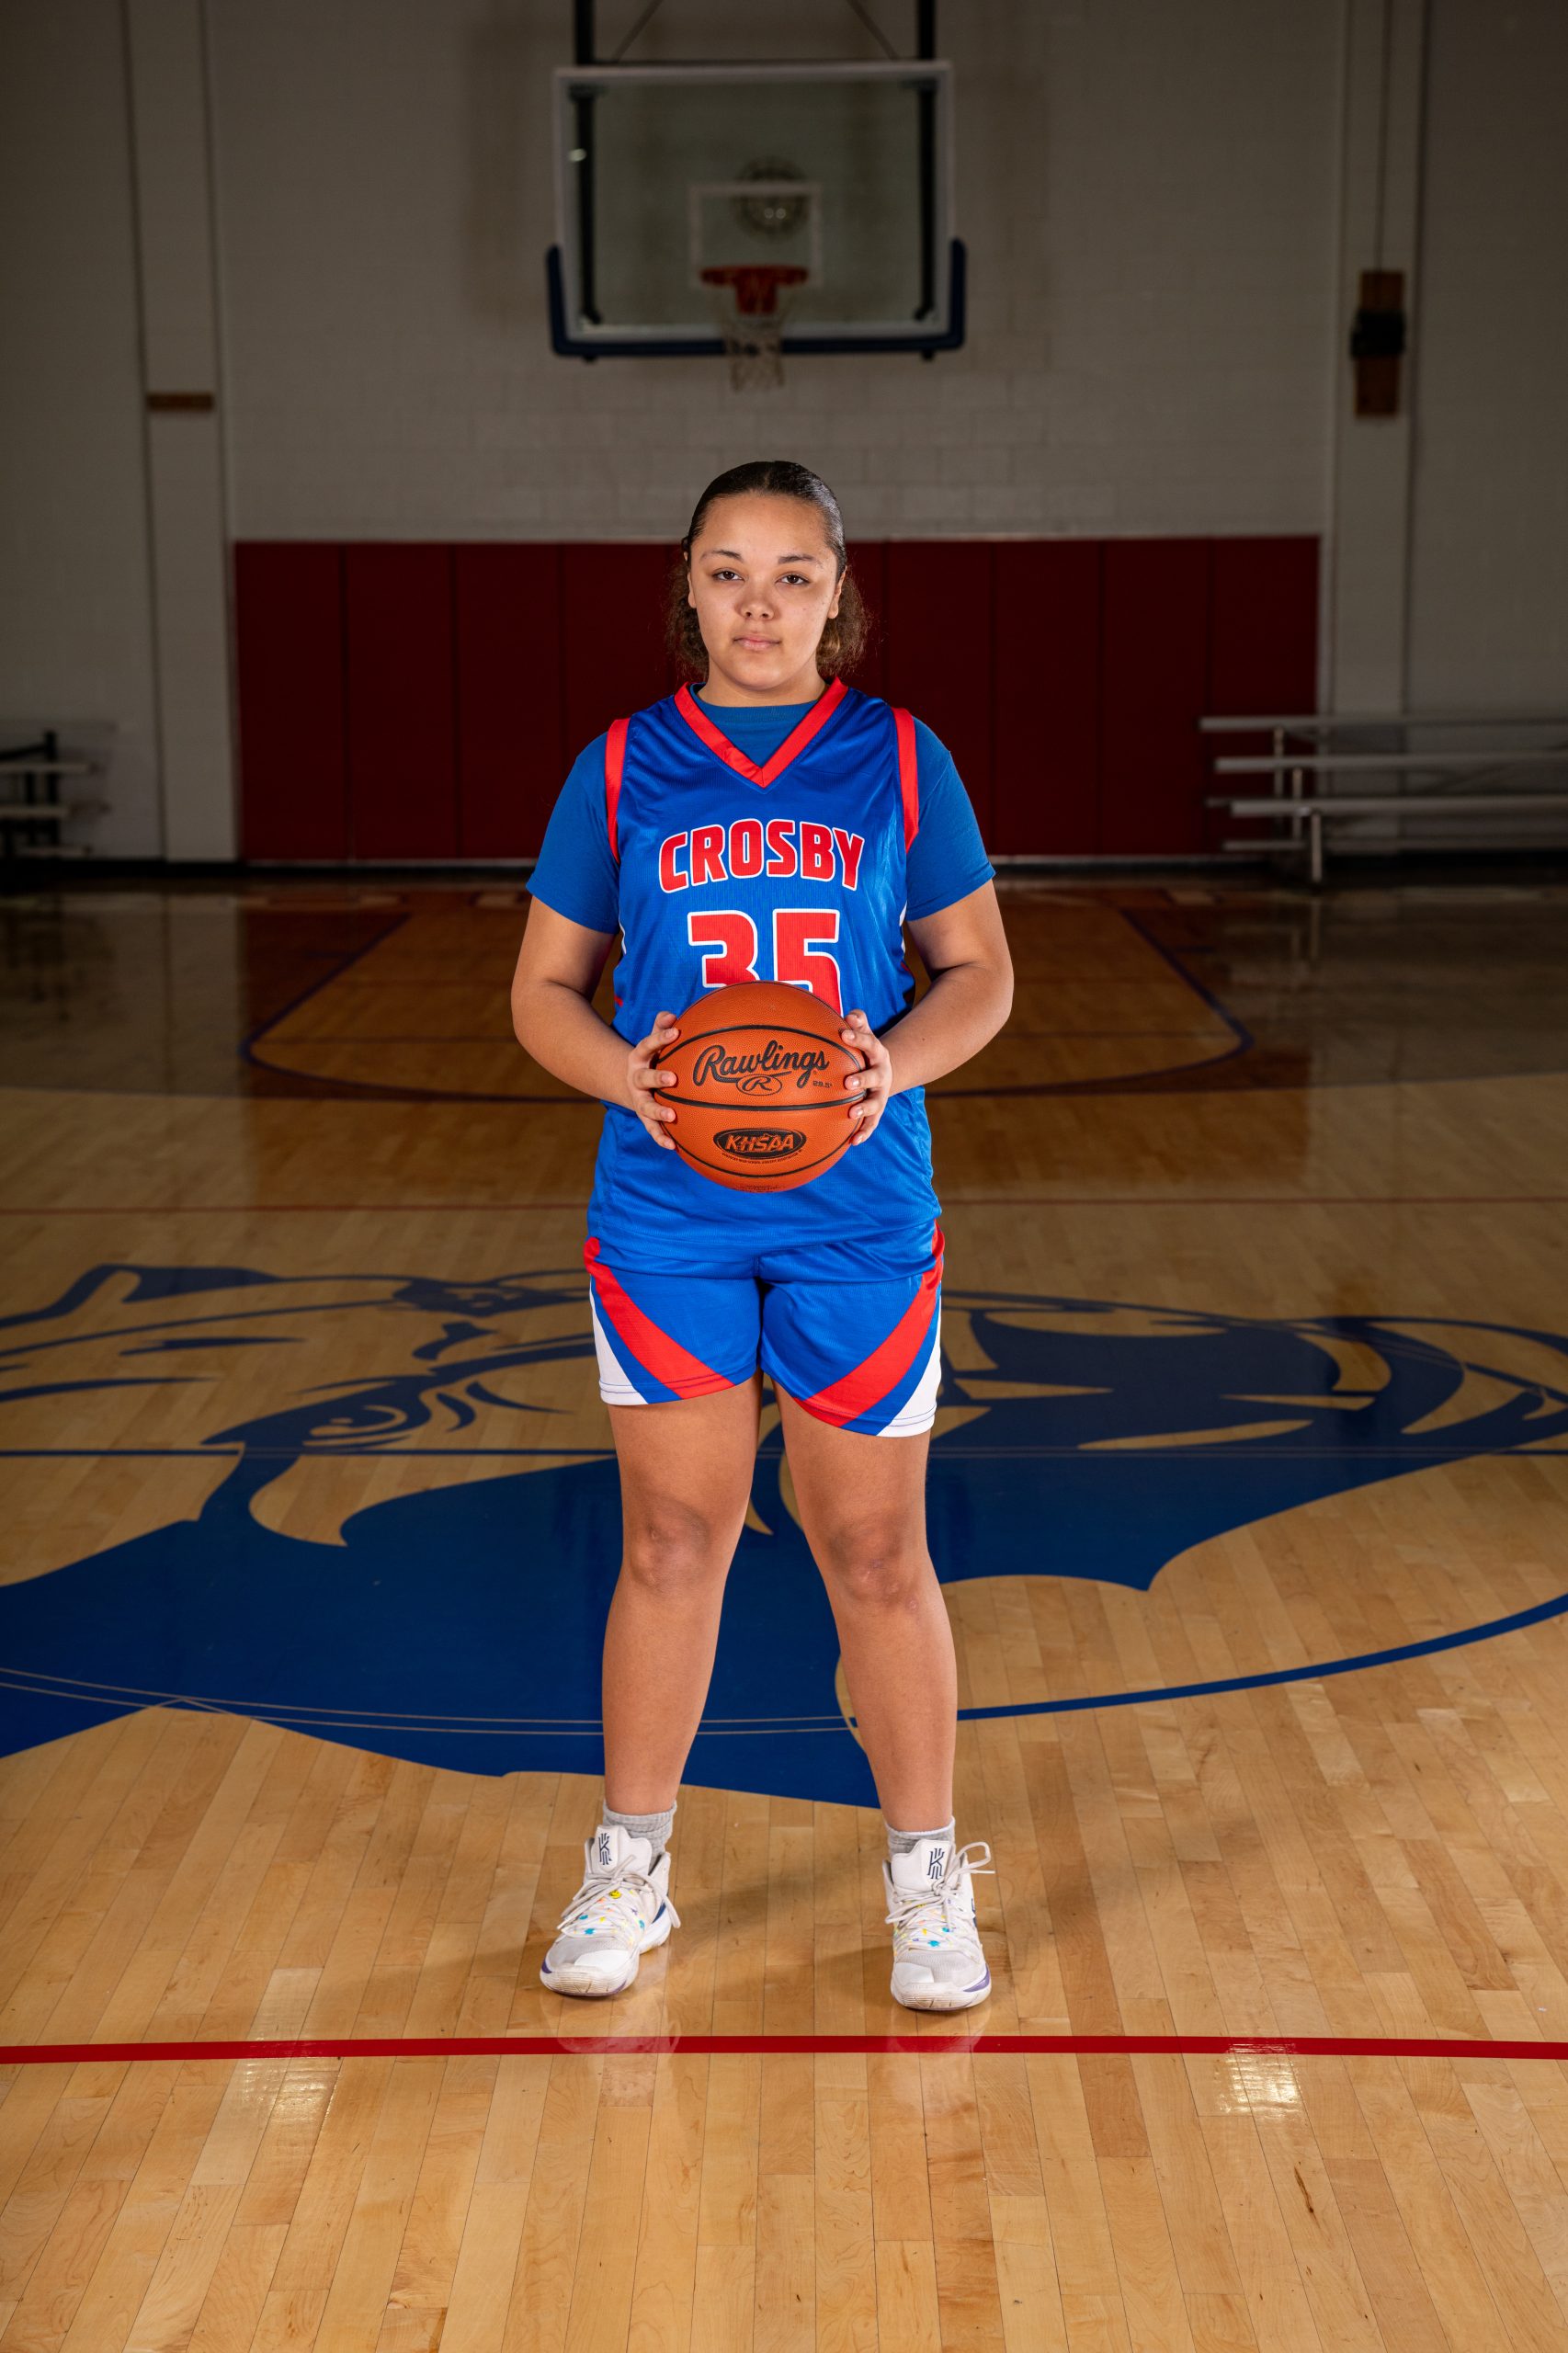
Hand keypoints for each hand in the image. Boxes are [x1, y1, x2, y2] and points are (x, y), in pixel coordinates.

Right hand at [627, 1013, 679, 1149]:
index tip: (676, 1032)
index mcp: (639, 1057)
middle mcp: (636, 1079)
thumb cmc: (651, 1058)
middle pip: (644, 1078)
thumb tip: (672, 1014)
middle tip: (673, 1078)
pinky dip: (660, 1137)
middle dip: (657, 1078)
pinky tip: (672, 1146)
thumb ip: (661, 1027)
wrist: (628, 1082)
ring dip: (658, 1112)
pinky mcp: (643, 1116)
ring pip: (646, 1106)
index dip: (660, 1038)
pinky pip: (651, 1128)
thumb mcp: (652, 1042)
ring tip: (672, 1116)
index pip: (647, 1045)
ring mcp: (639, 1099)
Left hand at [840, 1009, 894, 1142]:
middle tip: (847, 1082)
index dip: (857, 1038)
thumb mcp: (865, 1034)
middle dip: (863, 1079)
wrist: (882, 1071)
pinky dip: (864, 1132)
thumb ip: (858, 1022)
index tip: (842, 1034)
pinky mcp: (877, 1111)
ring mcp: (880, 1094)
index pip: (869, 1043)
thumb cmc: (864, 1050)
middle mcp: (882, 1074)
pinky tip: (853, 1142)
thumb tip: (850, 1015)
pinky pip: (871, 1123)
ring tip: (851, 1113)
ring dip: (864, 1109)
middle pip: (875, 1076)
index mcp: (878, 1053)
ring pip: (875, 1103)